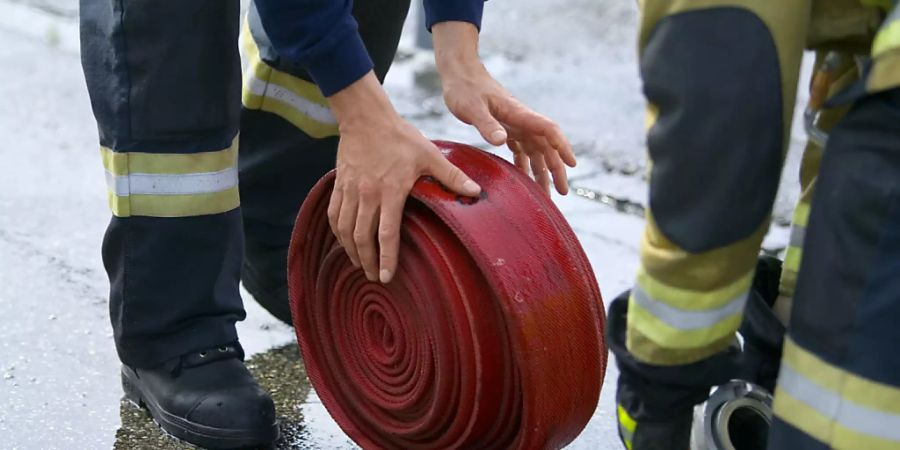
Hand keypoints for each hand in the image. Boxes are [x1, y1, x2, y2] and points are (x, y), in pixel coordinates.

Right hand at [327, 72, 480, 283]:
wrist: (365, 118)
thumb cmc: (400, 137)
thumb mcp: (429, 155)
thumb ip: (451, 176)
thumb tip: (476, 192)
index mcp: (390, 191)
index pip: (386, 233)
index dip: (386, 258)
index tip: (387, 276)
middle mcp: (367, 194)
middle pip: (362, 237)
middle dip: (367, 262)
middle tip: (374, 277)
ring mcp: (350, 190)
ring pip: (345, 230)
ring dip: (351, 251)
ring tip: (360, 265)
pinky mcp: (340, 185)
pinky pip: (333, 215)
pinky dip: (337, 233)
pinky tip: (344, 243)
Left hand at [433, 22, 575, 194]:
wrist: (460, 73)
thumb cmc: (465, 88)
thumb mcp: (472, 107)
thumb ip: (487, 124)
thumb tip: (502, 141)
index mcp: (519, 114)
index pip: (548, 130)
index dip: (562, 146)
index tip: (572, 163)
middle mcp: (521, 121)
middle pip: (546, 146)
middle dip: (556, 169)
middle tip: (563, 192)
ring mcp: (515, 125)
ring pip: (535, 151)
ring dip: (542, 172)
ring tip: (546, 194)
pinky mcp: (505, 128)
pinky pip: (520, 150)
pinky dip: (524, 165)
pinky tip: (524, 180)